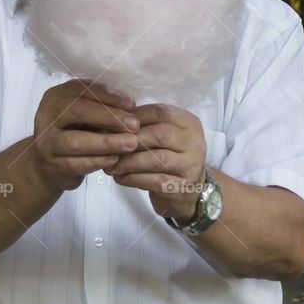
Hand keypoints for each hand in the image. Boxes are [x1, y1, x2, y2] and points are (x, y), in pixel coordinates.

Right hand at [31, 79, 139, 192]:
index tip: (132, 105)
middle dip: (109, 118)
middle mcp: (46, 116)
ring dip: (106, 142)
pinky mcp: (52, 165)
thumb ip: (99, 106)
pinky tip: (115, 159)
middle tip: (135, 125)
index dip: (108, 97)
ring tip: (131, 144)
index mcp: (56, 97)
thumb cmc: (72, 133)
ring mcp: (46, 142)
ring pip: (76, 141)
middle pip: (78, 112)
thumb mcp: (81, 114)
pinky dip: (97, 161)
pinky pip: (75, 163)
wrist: (47, 166)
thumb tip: (129, 105)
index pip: (81, 91)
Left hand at [107, 102, 207, 220]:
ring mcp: (191, 165)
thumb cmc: (169, 156)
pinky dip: (134, 179)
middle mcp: (194, 141)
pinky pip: (155, 181)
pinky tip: (120, 178)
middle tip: (109, 146)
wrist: (189, 191)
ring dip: (129, 162)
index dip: (134, 117)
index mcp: (188, 122)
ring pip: (157, 159)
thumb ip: (144, 125)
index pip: (160, 112)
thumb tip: (111, 120)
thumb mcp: (163, 135)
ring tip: (110, 165)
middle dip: (131, 140)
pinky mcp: (183, 187)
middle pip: (160, 134)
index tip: (112, 125)